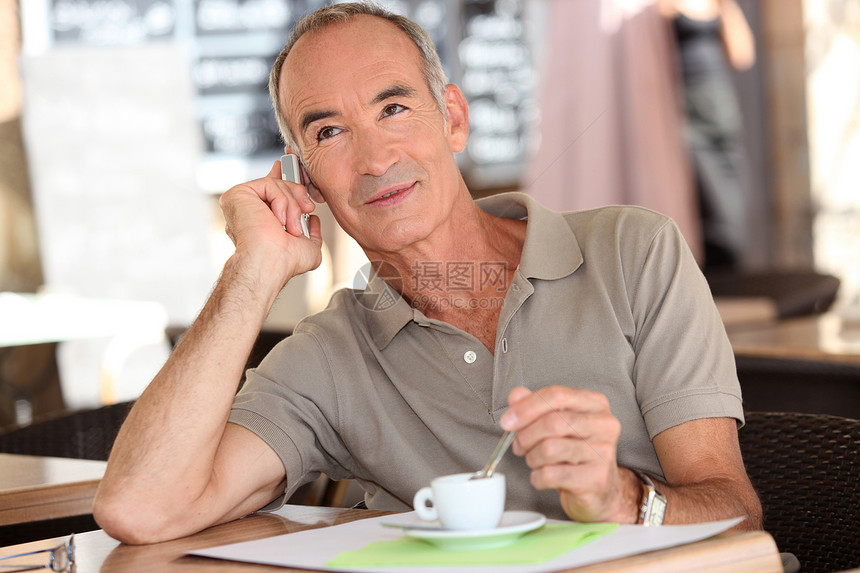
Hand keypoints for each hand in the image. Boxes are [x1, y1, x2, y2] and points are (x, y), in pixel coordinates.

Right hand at [219, 160, 321, 284]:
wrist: (270, 263)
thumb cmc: (286, 262)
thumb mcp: (309, 248)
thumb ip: (313, 234)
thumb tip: (313, 220)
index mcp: (261, 219)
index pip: (273, 191)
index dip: (285, 179)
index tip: (296, 169)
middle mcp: (249, 209)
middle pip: (278, 184)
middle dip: (298, 195)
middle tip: (307, 209)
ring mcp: (242, 202)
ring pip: (277, 184)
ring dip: (293, 205)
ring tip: (292, 227)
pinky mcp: (238, 194)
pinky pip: (269, 184)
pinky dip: (281, 201)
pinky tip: (278, 220)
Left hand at [500, 386, 638, 522]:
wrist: (598, 491)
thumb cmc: (573, 453)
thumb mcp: (555, 424)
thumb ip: (534, 405)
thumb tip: (516, 395)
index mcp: (595, 404)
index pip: (557, 395)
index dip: (526, 407)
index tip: (506, 421)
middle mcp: (605, 425)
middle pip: (552, 422)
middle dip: (526, 436)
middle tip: (518, 446)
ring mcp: (604, 453)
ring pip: (550, 449)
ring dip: (532, 458)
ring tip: (535, 461)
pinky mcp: (597, 479)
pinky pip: (551, 475)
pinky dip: (538, 477)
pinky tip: (543, 477)